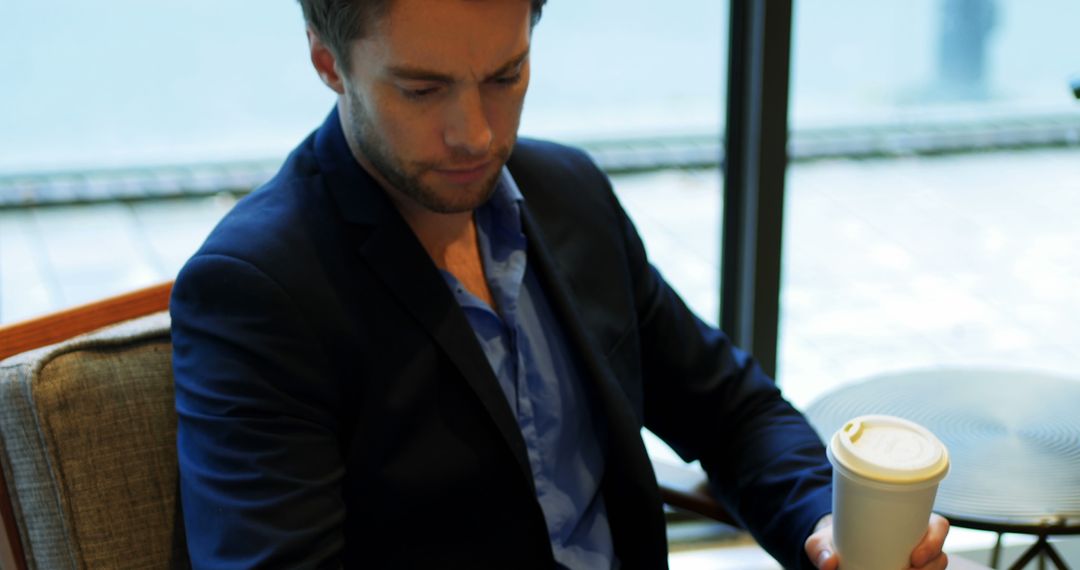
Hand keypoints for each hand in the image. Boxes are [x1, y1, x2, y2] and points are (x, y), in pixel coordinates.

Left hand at [805, 513, 949, 569]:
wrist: (835, 549)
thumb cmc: (836, 538)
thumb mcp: (822, 540)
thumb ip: (819, 549)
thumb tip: (829, 564)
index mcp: (909, 521)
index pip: (938, 525)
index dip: (934, 540)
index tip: (914, 557)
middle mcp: (919, 540)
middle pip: (940, 554)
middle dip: (931, 567)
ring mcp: (918, 559)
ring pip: (936, 567)